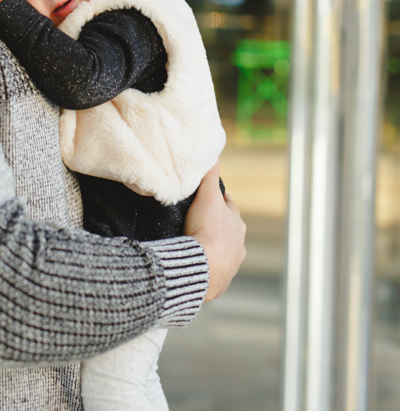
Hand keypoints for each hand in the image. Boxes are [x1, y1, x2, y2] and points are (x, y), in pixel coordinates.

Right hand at [184, 161, 245, 300]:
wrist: (202, 268)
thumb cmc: (206, 230)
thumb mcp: (207, 197)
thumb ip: (210, 176)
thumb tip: (215, 156)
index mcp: (237, 224)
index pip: (229, 207)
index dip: (219, 201)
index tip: (209, 197)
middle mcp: (239, 245)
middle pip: (227, 230)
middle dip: (216, 225)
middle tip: (198, 220)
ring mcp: (231, 264)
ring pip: (224, 250)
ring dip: (213, 246)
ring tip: (197, 243)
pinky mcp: (221, 280)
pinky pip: (214, 269)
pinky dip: (207, 264)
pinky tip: (197, 262)